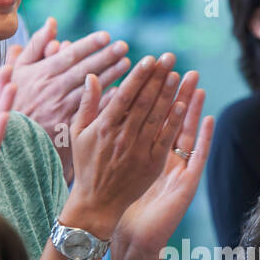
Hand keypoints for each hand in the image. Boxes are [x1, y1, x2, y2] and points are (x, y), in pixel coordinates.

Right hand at [7, 17, 130, 184]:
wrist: (9, 138)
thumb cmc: (14, 100)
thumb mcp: (18, 71)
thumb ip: (35, 46)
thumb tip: (52, 23)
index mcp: (42, 74)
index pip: (70, 56)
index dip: (89, 45)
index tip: (107, 36)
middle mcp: (54, 90)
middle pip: (84, 70)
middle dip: (105, 57)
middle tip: (124, 46)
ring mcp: (62, 109)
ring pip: (90, 90)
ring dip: (110, 76)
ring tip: (127, 64)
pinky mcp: (68, 127)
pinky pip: (90, 113)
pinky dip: (105, 102)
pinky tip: (120, 93)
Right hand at [60, 53, 183, 237]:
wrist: (96, 202)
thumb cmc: (86, 165)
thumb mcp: (77, 133)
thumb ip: (87, 104)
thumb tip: (92, 76)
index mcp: (104, 127)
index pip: (124, 95)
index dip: (139, 76)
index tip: (149, 59)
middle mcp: (122, 136)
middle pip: (144, 101)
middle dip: (158, 77)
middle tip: (170, 57)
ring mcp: (138, 150)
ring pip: (156, 117)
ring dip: (168, 94)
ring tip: (178, 74)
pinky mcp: (151, 164)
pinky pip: (164, 139)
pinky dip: (173, 122)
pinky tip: (182, 105)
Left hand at [114, 73, 213, 254]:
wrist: (125, 232)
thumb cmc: (117, 199)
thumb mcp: (110, 160)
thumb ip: (108, 133)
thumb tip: (101, 108)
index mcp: (146, 148)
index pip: (152, 114)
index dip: (155, 92)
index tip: (156, 68)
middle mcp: (164, 156)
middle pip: (172, 118)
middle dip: (177, 93)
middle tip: (183, 67)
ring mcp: (177, 168)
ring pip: (186, 133)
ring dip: (193, 108)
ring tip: (198, 84)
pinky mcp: (185, 183)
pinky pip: (197, 157)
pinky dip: (204, 138)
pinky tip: (208, 119)